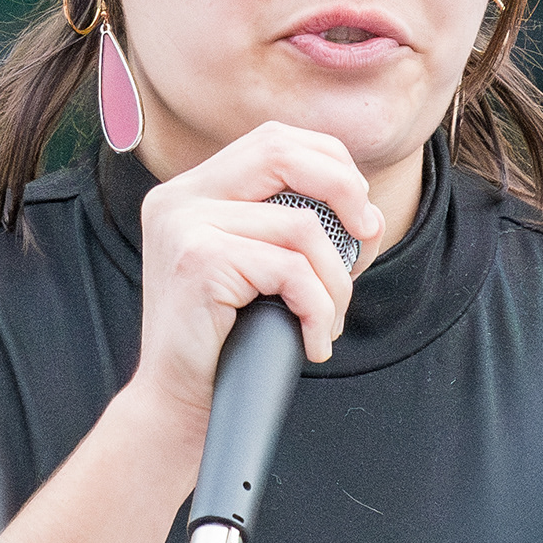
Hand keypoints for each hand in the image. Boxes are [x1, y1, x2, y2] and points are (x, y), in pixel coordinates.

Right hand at [125, 123, 385, 433]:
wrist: (176, 403)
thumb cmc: (226, 341)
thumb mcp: (257, 268)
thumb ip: (289, 226)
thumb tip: (366, 213)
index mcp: (191, 190)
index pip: (274, 139)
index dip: (331, 164)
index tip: (359, 215)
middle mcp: (179, 197)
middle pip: (282, 151)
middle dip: (344, 188)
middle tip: (366, 239)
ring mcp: (183, 224)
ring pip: (300, 226)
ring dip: (335, 281)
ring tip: (328, 321)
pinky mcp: (197, 260)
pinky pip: (291, 270)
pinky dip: (319, 309)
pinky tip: (312, 341)